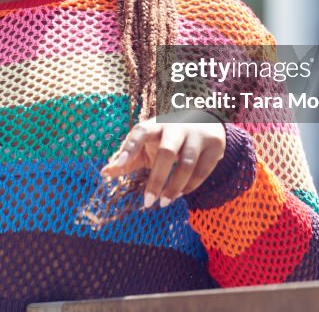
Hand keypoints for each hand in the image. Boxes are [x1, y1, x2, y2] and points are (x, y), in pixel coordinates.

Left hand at [100, 112, 225, 207]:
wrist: (206, 118)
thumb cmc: (166, 137)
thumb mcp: (147, 143)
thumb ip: (127, 158)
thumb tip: (104, 173)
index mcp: (156, 123)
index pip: (141, 132)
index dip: (129, 148)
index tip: (117, 166)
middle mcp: (177, 126)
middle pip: (166, 152)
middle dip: (156, 179)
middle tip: (148, 202)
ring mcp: (198, 134)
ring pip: (186, 163)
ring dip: (174, 186)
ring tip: (164, 201)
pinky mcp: (214, 145)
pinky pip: (203, 170)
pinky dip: (191, 185)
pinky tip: (180, 194)